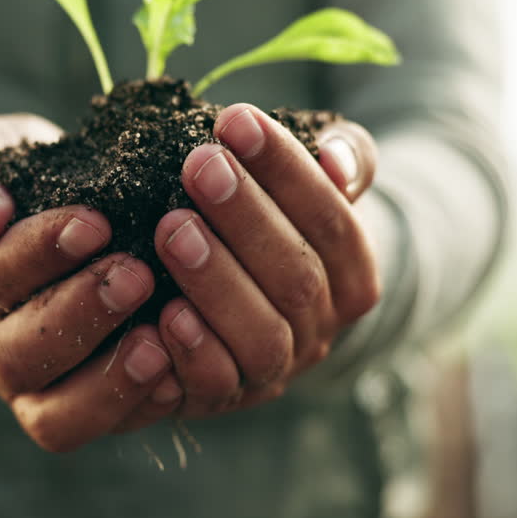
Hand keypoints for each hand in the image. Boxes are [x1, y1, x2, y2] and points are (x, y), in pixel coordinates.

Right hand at [0, 115, 181, 451]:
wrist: (12, 218)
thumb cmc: (2, 177)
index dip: (39, 255)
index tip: (95, 222)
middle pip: (16, 358)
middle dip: (78, 318)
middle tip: (137, 275)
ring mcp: (23, 388)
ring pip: (52, 416)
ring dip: (108, 381)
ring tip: (160, 341)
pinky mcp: (72, 408)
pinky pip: (99, 427)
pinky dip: (136, 407)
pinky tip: (178, 372)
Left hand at [151, 104, 379, 417]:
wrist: (249, 300)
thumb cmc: (280, 221)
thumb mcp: (319, 183)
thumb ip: (341, 157)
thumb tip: (335, 159)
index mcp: (353, 272)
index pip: (331, 218)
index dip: (286, 170)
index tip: (236, 120)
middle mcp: (323, 327)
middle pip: (296, 276)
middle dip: (246, 216)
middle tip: (199, 164)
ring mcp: (277, 368)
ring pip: (262, 335)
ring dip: (216, 280)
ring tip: (174, 227)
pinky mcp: (226, 397)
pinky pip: (217, 384)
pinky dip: (193, 352)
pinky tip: (163, 311)